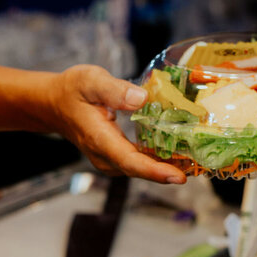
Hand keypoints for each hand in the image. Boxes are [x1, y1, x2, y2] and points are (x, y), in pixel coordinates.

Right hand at [45, 65, 186, 183]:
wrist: (54, 104)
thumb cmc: (71, 90)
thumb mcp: (89, 80)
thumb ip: (114, 90)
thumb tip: (141, 99)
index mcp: (99, 139)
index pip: (129, 161)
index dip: (154, 171)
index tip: (178, 176)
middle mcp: (105, 156)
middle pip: (140, 170)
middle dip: (170, 172)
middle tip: (202, 167)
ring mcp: (109, 159)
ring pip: (141, 169)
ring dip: (168, 168)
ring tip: (198, 162)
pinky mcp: (116, 157)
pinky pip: (140, 163)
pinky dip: (159, 161)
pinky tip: (180, 154)